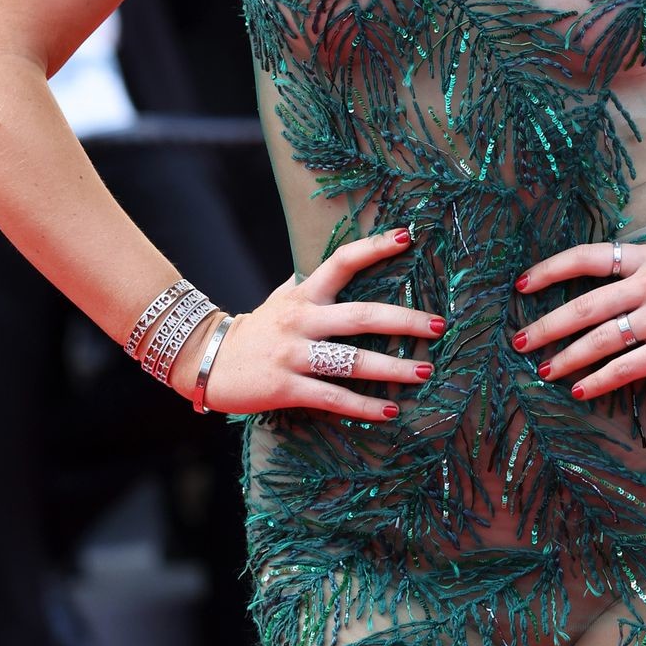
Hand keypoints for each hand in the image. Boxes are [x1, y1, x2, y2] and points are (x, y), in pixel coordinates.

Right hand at [171, 225, 445, 420]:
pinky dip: (363, 406)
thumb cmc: (255, 329)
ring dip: (391, 368)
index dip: (374, 247)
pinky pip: (332, 397)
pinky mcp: (285, 387)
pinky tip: (389, 410)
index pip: (342, 261)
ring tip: (424, 372)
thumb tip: (342, 265)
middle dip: (404, 320)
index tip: (409, 236)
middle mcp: (302, 319)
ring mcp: (293, 354)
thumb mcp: (281, 297)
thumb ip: (310, 285)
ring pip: (351, 361)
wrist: (206, 360)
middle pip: (361, 315)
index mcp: (303, 293)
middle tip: (439, 325)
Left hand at [511, 238, 645, 400]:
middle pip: (585, 304)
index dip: (550, 270)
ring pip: (601, 339)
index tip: (522, 285)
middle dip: (547, 325)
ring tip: (544, 370)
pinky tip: (580, 389)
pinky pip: (627, 367)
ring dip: (566, 357)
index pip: (588, 257)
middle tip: (520, 341)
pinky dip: (599, 380)